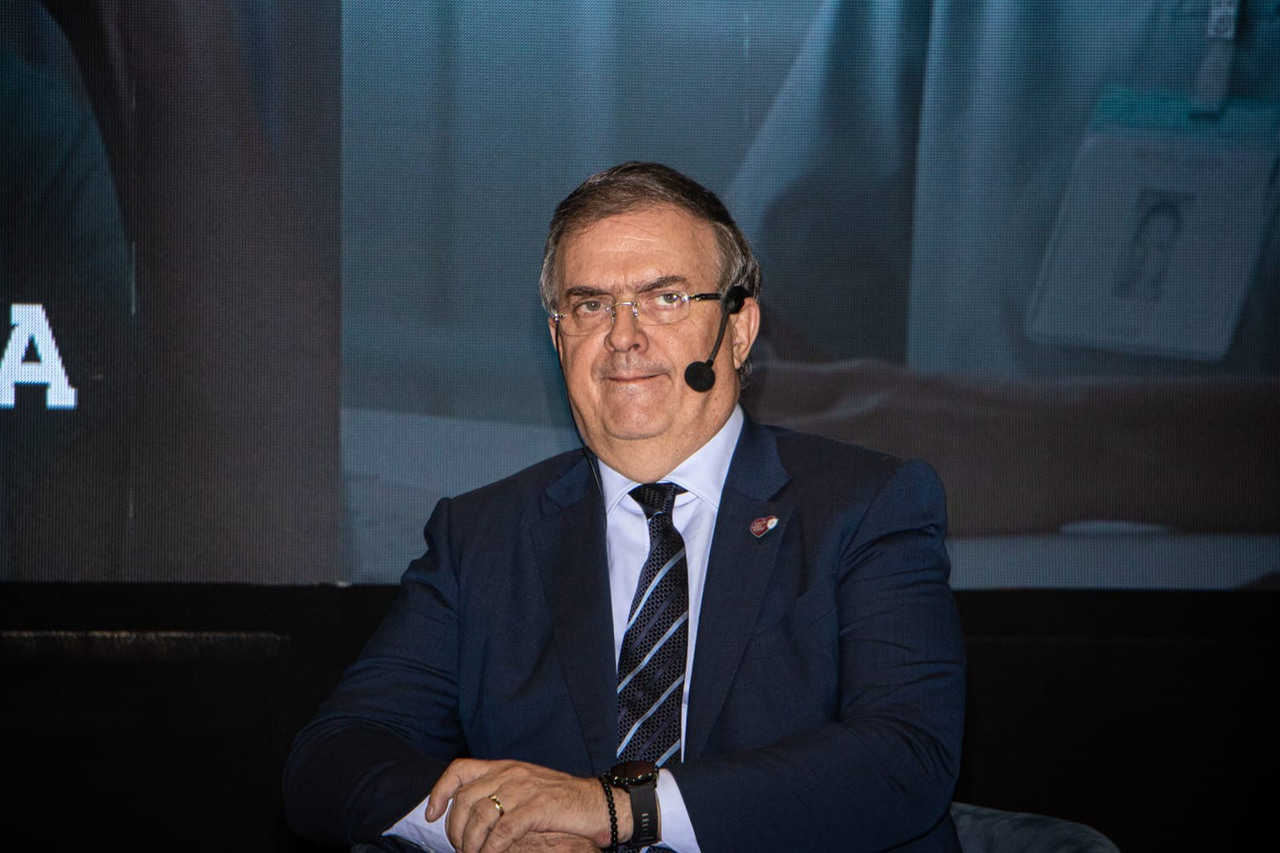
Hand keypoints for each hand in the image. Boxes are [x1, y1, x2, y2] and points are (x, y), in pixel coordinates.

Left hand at [425, 758, 629, 852]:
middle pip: (464, 799)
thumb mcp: (525, 788)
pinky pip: (502, 831)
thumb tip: (467, 814)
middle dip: (455, 830)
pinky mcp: (538, 807)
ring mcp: (524, 789)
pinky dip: (492, 848)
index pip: (459, 770)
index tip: (431, 815)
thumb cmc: (562, 802)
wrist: (599, 804)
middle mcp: (511, 773)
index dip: (439, 792)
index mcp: (504, 767)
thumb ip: (499, 792)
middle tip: (461, 849)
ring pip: (479, 816)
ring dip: (471, 843)